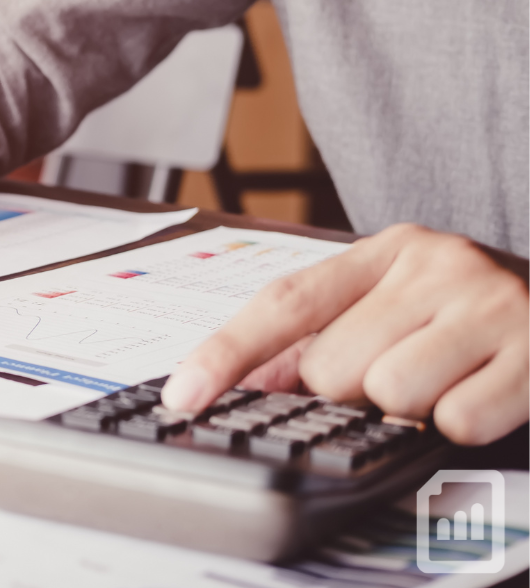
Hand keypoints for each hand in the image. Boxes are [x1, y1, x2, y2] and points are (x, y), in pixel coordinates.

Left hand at [161, 224, 528, 445]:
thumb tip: (246, 384)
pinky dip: (463, 423)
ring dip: (410, 408)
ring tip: (447, 379)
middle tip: (403, 369)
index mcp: (389, 251)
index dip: (228, 351)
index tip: (184, 395)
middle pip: (333, 366)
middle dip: (354, 391)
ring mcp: (490, 303)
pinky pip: (457, 420)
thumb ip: (322, 336)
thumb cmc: (473, 316)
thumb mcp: (398, 305)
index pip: (286, 302)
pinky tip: (484, 391)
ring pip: (389, 393)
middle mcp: (436, 264)